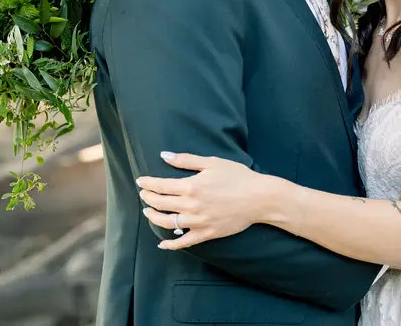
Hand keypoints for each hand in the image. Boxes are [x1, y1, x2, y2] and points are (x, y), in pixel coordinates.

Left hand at [136, 152, 263, 249]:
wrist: (259, 198)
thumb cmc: (238, 176)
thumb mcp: (212, 163)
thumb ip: (186, 160)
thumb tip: (164, 155)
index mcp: (191, 186)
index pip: (161, 186)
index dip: (148, 184)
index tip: (140, 182)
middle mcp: (191, 205)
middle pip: (160, 204)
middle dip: (148, 198)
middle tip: (143, 194)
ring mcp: (198, 222)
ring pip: (167, 223)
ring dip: (154, 217)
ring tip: (148, 212)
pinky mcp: (206, 233)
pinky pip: (184, 242)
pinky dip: (170, 244)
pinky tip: (162, 243)